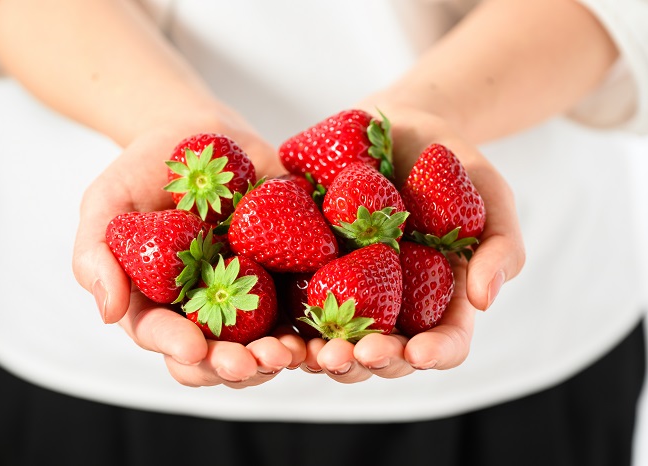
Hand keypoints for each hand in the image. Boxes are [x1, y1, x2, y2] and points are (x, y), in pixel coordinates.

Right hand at [72, 109, 302, 387]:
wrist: (201, 136)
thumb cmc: (145, 170)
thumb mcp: (108, 201)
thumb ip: (96, 253)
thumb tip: (108, 312)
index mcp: (157, 300)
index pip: (162, 336)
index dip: (176, 347)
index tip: (193, 349)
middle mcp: (204, 308)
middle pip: (216, 356)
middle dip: (232, 366)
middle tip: (249, 363)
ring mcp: (247, 294)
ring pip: (261, 344)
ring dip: (275, 357)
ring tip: (288, 352)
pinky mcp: (285, 273)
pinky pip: (302, 307)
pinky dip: (312, 326)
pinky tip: (320, 330)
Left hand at [302, 105, 524, 382]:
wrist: (396, 128)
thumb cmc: (450, 165)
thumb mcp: (489, 194)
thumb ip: (500, 244)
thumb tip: (484, 300)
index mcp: (441, 297)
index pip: (445, 342)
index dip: (434, 353)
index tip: (417, 352)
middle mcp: (393, 304)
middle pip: (386, 354)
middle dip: (370, 362)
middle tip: (353, 354)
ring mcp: (350, 289)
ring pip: (339, 341)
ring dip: (327, 356)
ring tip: (314, 352)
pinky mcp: (311, 268)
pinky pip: (297, 303)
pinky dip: (289, 323)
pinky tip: (279, 326)